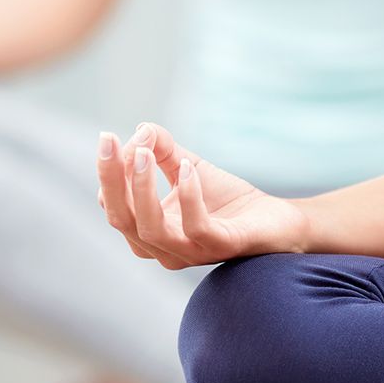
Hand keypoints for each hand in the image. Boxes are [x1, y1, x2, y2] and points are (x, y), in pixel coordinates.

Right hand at [97, 123, 312, 269]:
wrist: (276, 221)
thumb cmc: (226, 200)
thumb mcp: (186, 167)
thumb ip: (161, 148)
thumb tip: (140, 129)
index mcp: (149, 233)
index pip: (114, 206)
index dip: (109, 173)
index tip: (110, 138)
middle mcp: (163, 249)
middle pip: (121, 220)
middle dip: (111, 179)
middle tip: (108, 140)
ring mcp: (191, 253)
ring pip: (150, 229)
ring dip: (142, 188)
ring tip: (144, 152)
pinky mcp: (221, 248)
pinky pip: (195, 228)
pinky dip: (188, 195)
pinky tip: (187, 169)